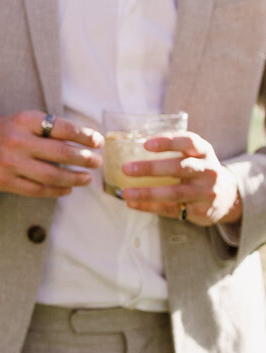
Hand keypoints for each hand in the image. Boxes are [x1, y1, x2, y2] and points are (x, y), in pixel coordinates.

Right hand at [0, 111, 102, 196]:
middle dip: (85, 158)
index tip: (97, 141)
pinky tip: (67, 189)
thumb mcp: (19, 121)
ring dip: (74, 178)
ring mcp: (10, 163)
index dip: (84, 136)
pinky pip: (38, 189)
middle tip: (97, 162)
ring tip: (85, 178)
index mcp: (23, 120)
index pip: (62, 127)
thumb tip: (82, 139)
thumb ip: (45, 128)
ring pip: (53, 174)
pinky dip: (56, 190)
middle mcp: (17, 140)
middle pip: (62, 152)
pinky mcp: (5, 182)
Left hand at [121, 132, 242, 226]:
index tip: (146, 144)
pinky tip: (133, 204)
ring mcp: (206, 192)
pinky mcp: (201, 210)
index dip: (167, 142)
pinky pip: (172, 209)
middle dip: (151, 168)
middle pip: (179, 167)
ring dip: (147, 193)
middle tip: (126, 169)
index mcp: (204, 151)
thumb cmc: (199, 170)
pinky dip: (150, 207)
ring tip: (125, 193)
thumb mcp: (195, 155)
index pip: (189, 142)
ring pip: (175, 192)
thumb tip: (130, 145)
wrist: (226, 196)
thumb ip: (173, 149)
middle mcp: (208, 171)